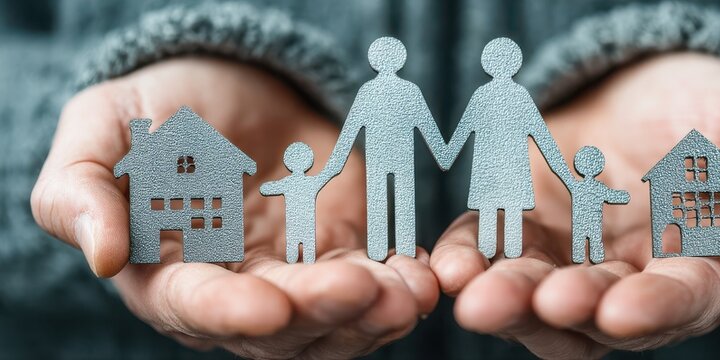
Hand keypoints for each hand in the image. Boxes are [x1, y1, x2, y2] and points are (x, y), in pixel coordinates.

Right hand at [31, 57, 437, 357]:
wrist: (233, 86)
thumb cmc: (156, 108)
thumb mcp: (102, 130)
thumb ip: (82, 190)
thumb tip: (101, 257)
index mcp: (166, 272)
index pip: (194, 307)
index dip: (230, 311)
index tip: (271, 303)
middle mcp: (233, 291)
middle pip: (277, 327)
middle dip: (319, 312)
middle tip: (360, 289)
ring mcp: (293, 277)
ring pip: (332, 321)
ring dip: (371, 316)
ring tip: (407, 293)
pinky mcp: (342, 255)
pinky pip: (374, 286)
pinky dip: (399, 288)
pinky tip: (422, 278)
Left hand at [431, 53, 719, 357]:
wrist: (648, 80)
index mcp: (702, 267)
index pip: (683, 300)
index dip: (655, 308)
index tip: (621, 311)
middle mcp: (631, 278)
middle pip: (598, 313)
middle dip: (570, 311)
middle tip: (544, 302)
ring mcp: (570, 256)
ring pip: (536, 296)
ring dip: (508, 301)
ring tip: (477, 296)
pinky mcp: (521, 225)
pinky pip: (492, 251)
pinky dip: (470, 260)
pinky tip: (451, 264)